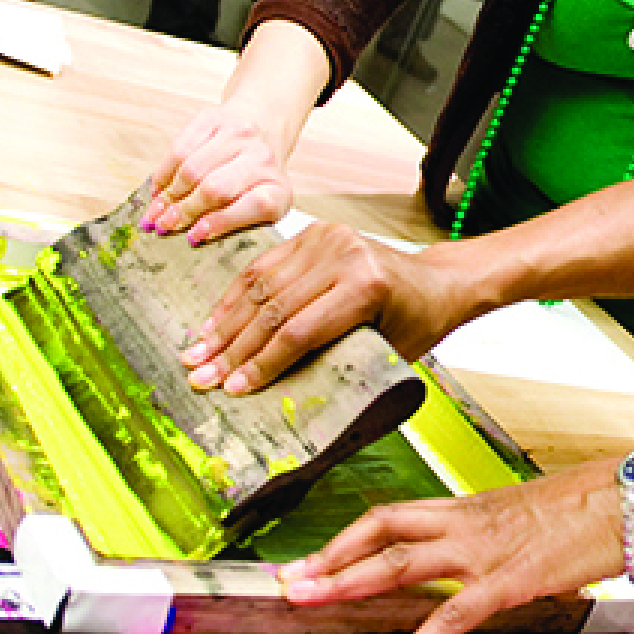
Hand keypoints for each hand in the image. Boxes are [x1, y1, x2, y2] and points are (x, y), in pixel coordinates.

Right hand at [145, 101, 294, 244]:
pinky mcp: (213, 117)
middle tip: (164, 226)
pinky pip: (180, 148)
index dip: (221, 223)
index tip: (193, 236)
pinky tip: (158, 188)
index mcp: (278, 188)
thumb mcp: (257, 204)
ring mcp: (238, 134)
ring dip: (169, 194)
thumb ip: (233, 220)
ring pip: (192, 169)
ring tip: (156, 211)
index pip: (254, 206)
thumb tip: (193, 236)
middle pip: (215, 189)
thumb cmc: (255, 178)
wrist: (263, 124)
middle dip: (184, 211)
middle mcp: (263, 158)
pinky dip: (164, 172)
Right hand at [179, 221, 471, 393]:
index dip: (262, 365)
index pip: (299, 331)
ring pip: (260, 286)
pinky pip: (264, 267)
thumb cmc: (417, 324)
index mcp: (366, 286)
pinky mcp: (312, 232)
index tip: (233, 390)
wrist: (436, 281)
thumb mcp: (387, 353)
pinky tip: (214, 324)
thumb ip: (340, 367)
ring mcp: (325, 238)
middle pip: (273, 309)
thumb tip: (281, 401)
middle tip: (200, 378)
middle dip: (233, 349)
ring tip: (196, 355)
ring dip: (225, 324)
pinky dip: (236, 297)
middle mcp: (343, 255)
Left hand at [279, 460, 620, 633]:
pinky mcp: (506, 580)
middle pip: (379, 532)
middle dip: (328, 557)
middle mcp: (465, 523)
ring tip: (308, 602)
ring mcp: (481, 550)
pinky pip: (449, 617)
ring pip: (397, 563)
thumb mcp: (529, 513)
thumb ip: (496, 532)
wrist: (631, 496)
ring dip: (345, 582)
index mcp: (469, 506)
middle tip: (290, 580)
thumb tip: (484, 551)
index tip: (316, 556)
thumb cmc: (592, 505)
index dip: (348, 537)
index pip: (392, 516)